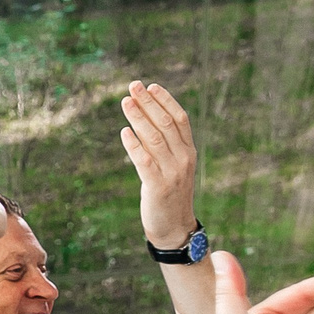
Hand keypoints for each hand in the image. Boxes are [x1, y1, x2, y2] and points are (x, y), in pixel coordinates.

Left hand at [120, 80, 198, 247]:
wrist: (174, 227)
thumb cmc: (170, 193)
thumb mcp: (173, 166)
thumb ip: (165, 145)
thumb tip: (145, 119)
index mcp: (189, 151)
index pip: (180, 119)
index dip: (165, 100)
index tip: (151, 86)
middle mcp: (184, 159)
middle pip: (165, 124)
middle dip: (148, 103)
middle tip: (133, 86)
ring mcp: (172, 173)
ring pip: (154, 138)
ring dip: (138, 118)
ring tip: (125, 102)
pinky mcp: (157, 187)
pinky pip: (144, 161)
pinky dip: (133, 145)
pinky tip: (124, 131)